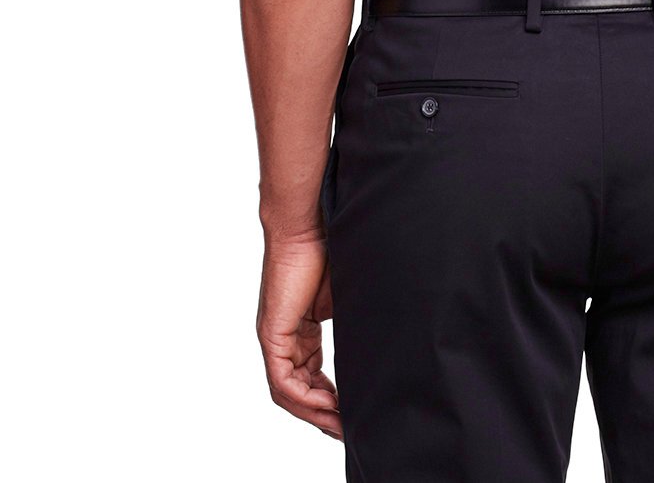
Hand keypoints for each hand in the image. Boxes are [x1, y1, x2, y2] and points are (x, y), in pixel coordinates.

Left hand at [256, 233, 341, 439]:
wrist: (310, 223)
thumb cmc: (329, 248)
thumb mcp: (347, 296)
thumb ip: (353, 322)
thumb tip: (381, 342)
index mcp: (302, 330)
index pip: (311, 376)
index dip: (332, 398)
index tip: (353, 411)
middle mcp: (285, 338)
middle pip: (299, 391)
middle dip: (324, 414)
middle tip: (348, 430)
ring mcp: (276, 337)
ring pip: (289, 392)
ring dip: (315, 413)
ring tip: (341, 426)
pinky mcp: (273, 334)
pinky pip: (282, 381)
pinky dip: (304, 399)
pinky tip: (327, 406)